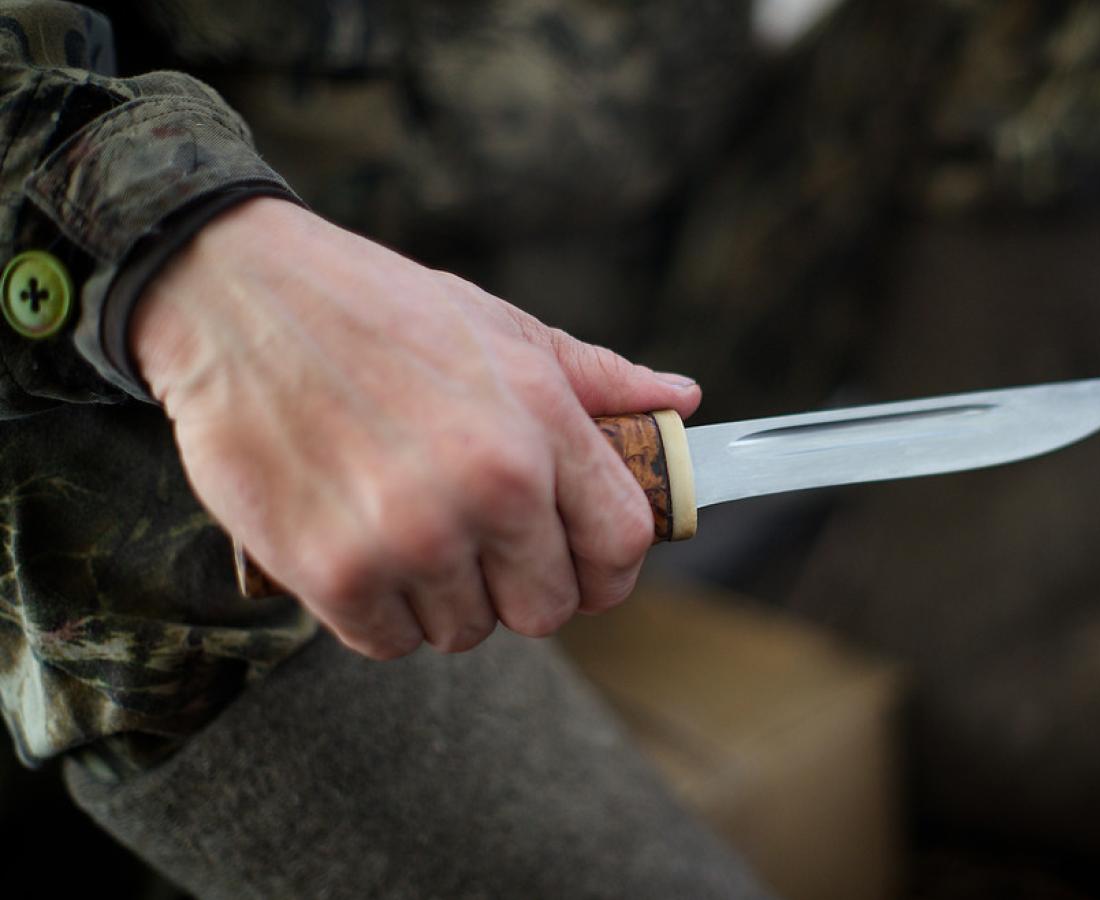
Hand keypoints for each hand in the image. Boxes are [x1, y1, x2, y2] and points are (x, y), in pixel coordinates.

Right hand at [132, 197, 700, 659]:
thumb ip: (600, 379)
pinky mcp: (334, 574)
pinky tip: (364, 551)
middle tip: (485, 549)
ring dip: (445, 597)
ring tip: (409, 529)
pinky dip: (381, 613)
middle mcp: (487, 488)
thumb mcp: (505, 328)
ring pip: (466, 631)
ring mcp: (410, 537)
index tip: (584, 569)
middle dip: (523, 588)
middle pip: (549, 609)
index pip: (622, 544)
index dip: (610, 570)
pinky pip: (390, 643)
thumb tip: (683, 399)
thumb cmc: (383, 311)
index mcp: (540, 426)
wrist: (242, 301)